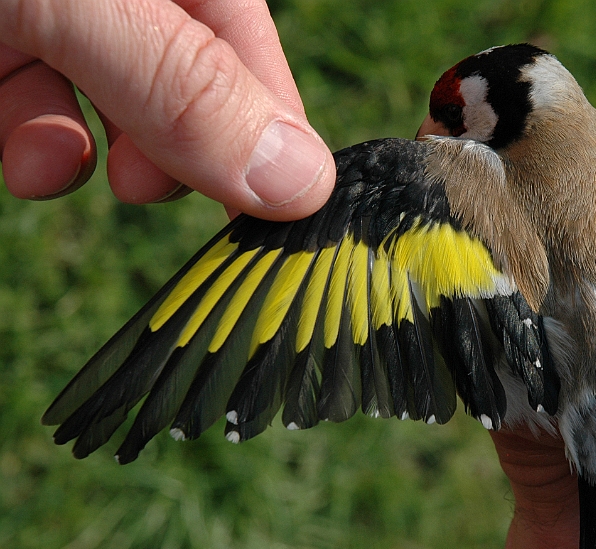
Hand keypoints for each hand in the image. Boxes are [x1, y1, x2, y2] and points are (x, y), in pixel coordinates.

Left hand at [0, 0, 334, 218]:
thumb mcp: (83, 3)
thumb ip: (184, 84)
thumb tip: (302, 181)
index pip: (252, 52)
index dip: (268, 136)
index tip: (278, 216)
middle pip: (188, 88)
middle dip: (173, 150)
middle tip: (148, 188)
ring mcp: (61, 19)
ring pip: (115, 109)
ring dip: (102, 159)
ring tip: (57, 167)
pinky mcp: (6, 47)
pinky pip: (44, 112)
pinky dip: (40, 150)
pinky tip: (30, 162)